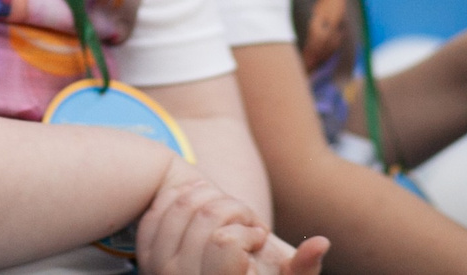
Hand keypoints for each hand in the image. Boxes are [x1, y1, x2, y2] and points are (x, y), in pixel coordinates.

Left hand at [135, 162, 313, 274]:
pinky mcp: (145, 261)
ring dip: (207, 199)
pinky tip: (197, 199)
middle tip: (245, 221)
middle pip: (204, 218)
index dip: (247, 232)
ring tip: (224, 213)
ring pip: (179, 208)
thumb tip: (321, 241)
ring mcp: (158, 272)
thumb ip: (305, 268)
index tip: (257, 236)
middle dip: (232, 209)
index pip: (224, 242)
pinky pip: (154, 214)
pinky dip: (177, 199)